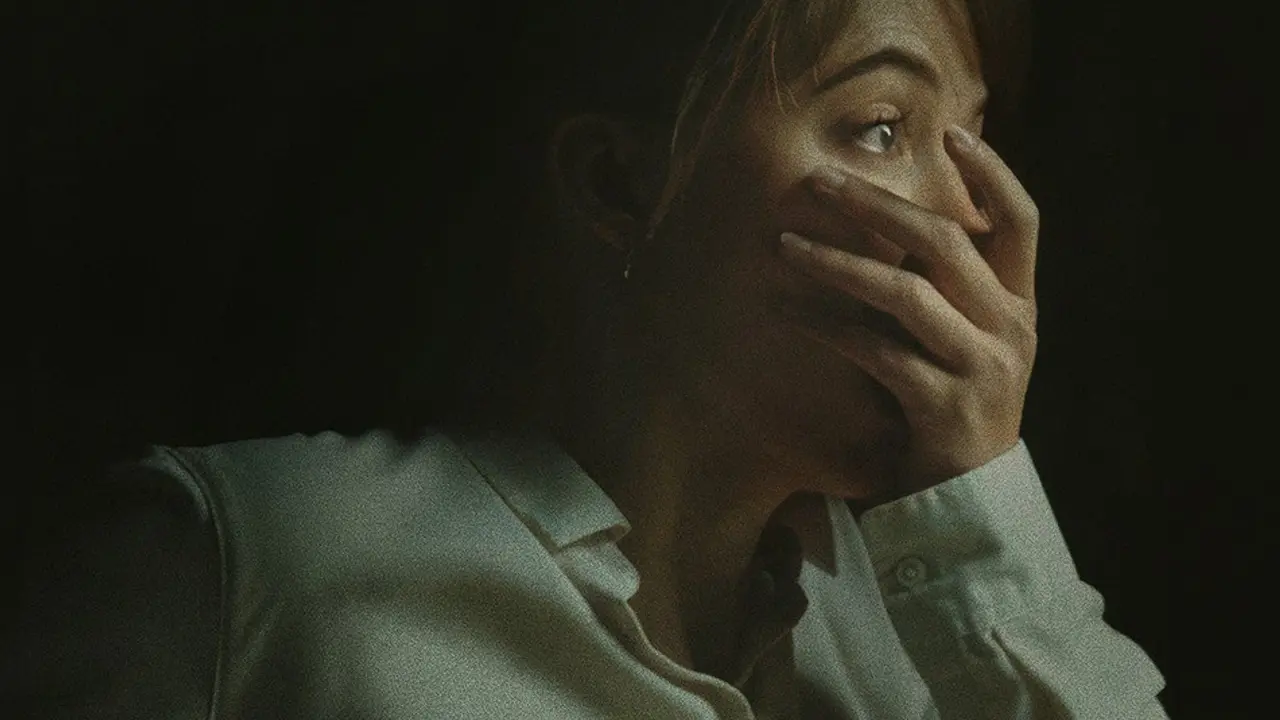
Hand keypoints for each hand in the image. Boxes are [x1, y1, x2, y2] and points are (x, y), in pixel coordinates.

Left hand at [779, 126, 1038, 495]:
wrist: (968, 501)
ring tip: (784, 245)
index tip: (950, 132)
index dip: (992, 174)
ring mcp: (982, 368)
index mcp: (1020, 306)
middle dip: (877, 204)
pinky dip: (827, 326)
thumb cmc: (950, 409)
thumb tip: (885, 220)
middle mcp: (1010, 329)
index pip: (1022, 223)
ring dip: (838, 262)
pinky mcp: (942, 407)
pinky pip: (876, 350)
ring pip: (906, 292)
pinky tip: (788, 311)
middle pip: (948, 242)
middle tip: (818, 181)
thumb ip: (944, 290)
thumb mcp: (964, 343)